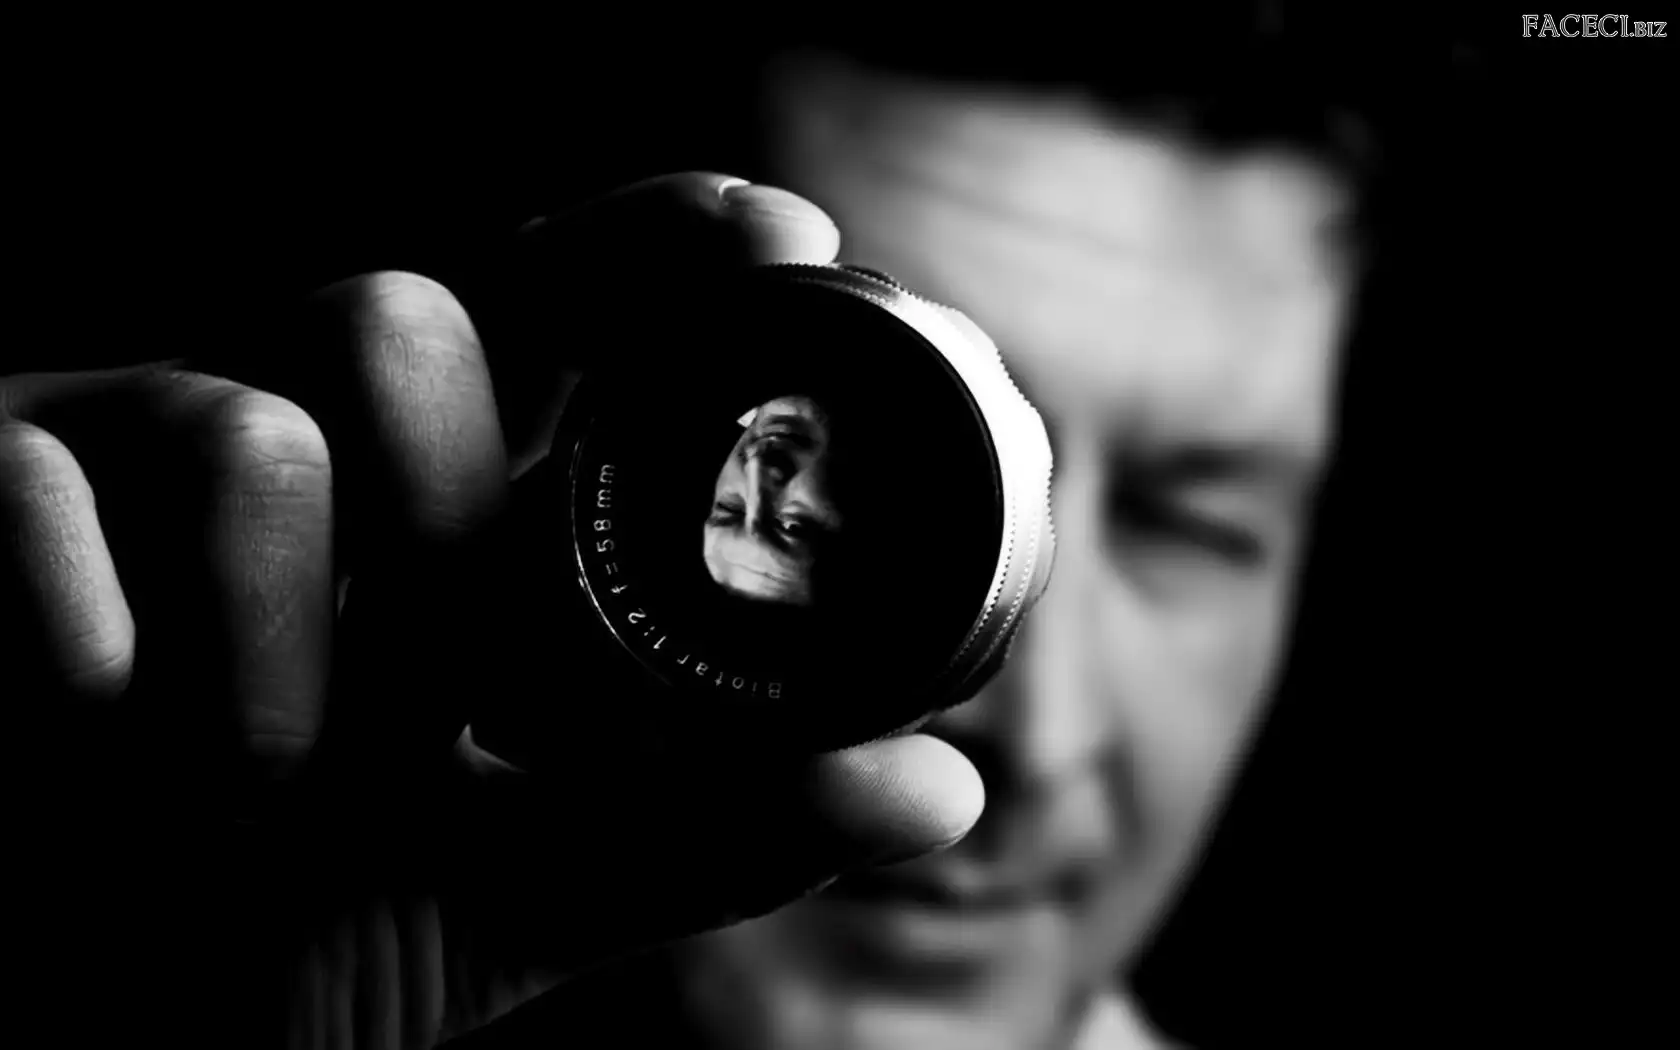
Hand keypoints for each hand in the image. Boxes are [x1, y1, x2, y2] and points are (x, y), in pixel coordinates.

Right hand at [0, 173, 983, 1048]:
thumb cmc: (297, 922)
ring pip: (258, 420)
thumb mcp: (527, 877)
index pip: (555, 307)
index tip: (789, 233)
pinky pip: (50, 494)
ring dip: (284, 647)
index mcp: (430, 505)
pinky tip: (99, 726)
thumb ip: (712, 826)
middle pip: (398, 315)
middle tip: (443, 677)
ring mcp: (123, 454)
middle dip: (444, 507)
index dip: (665, 249)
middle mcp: (293, 441)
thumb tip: (941, 790)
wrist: (94, 996)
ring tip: (256, 781)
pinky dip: (105, 655)